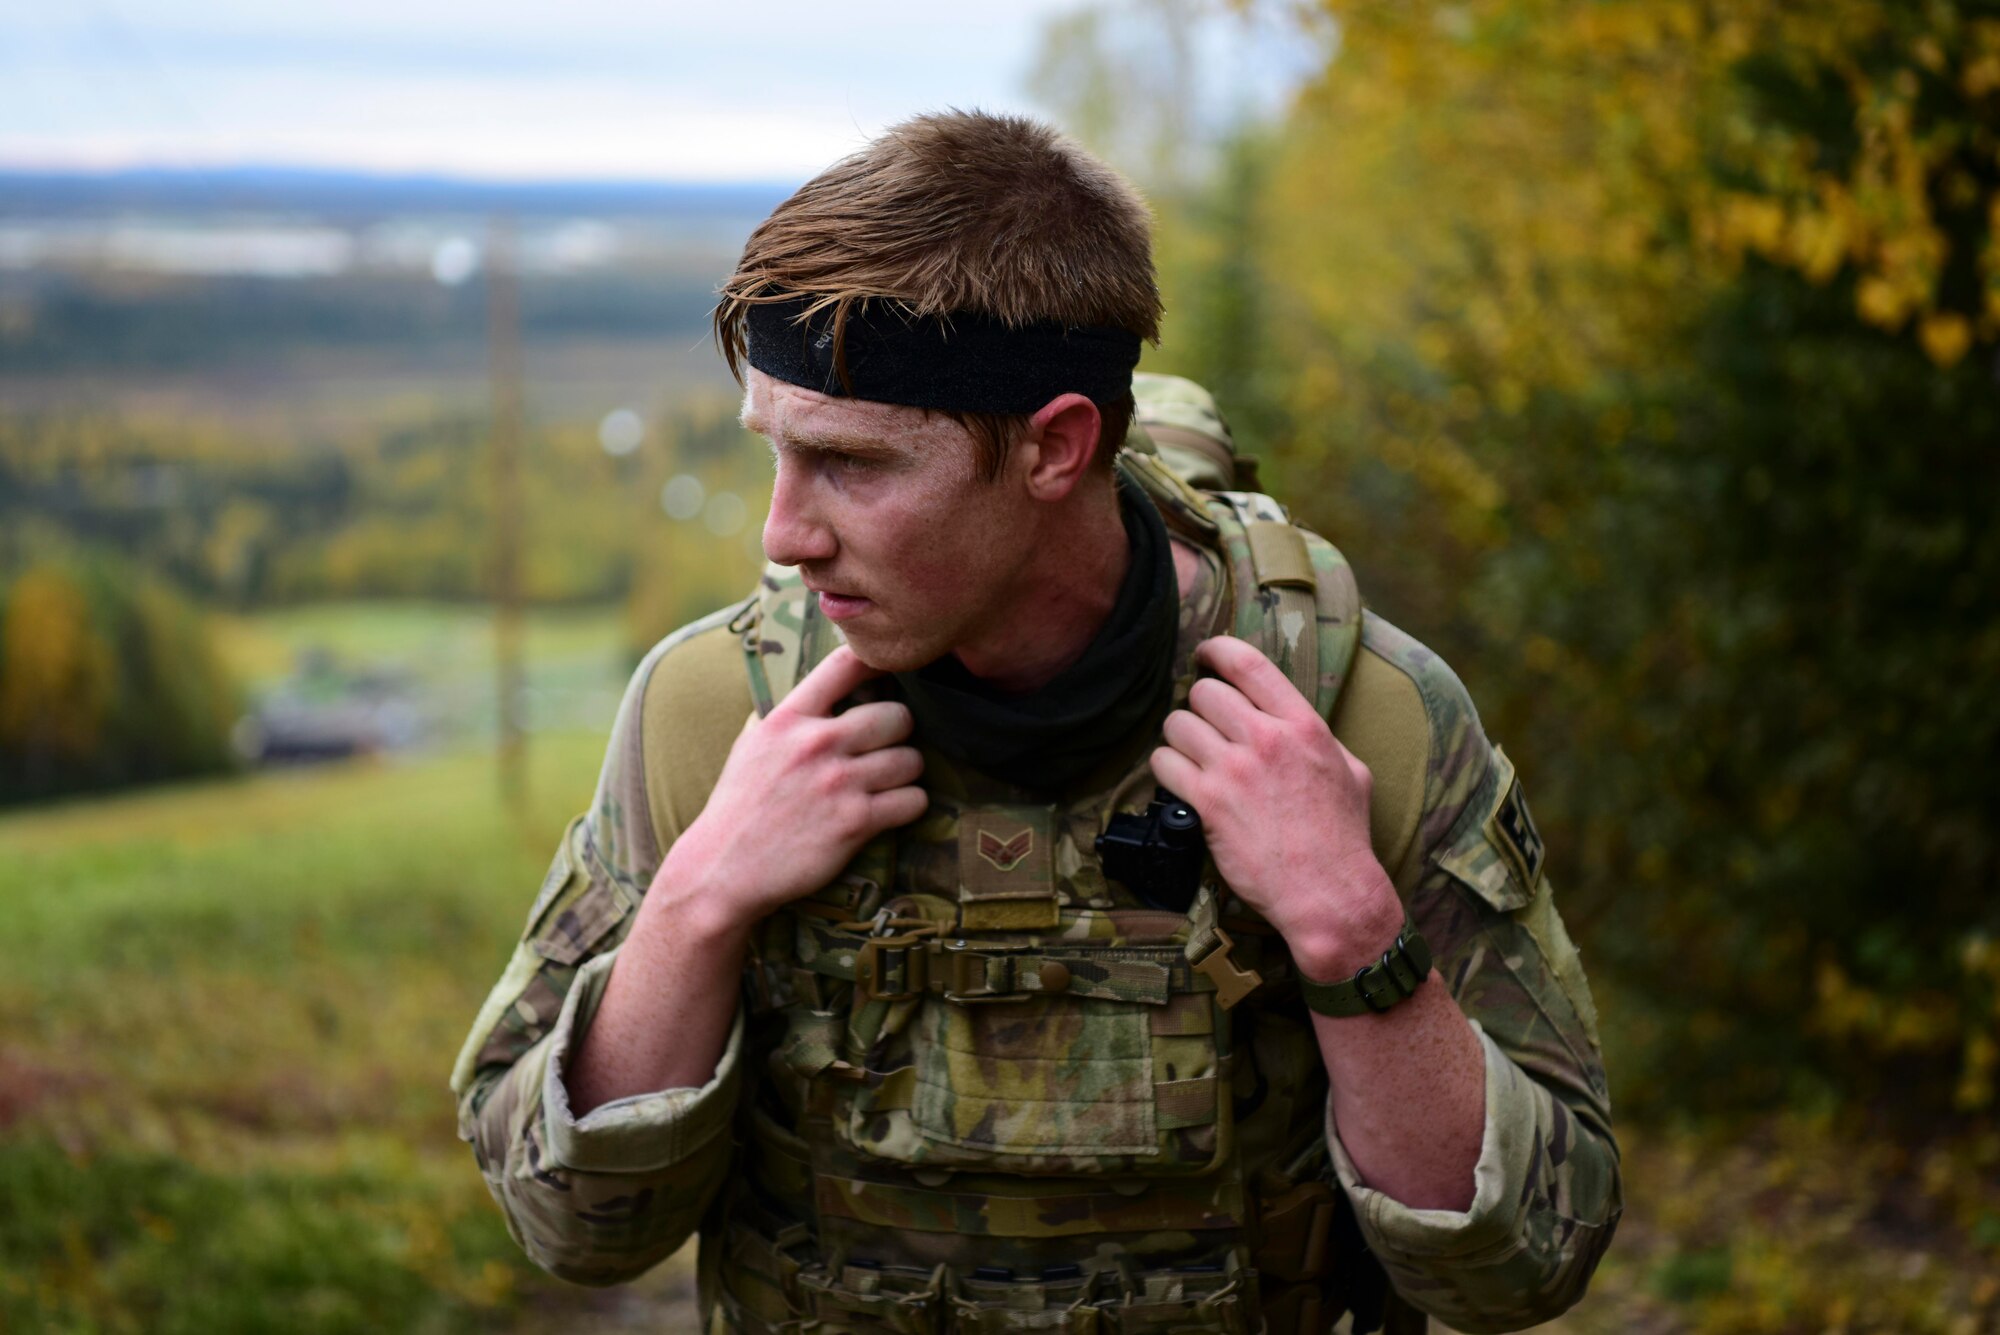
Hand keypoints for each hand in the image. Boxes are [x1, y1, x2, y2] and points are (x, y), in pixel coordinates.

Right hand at [650, 645, 925, 932]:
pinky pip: (913, 800)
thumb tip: (816, 690)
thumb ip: (786, 716)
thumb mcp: (751, 744)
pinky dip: (909, 806)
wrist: (723, 870)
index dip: (877, 661)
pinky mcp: (855, 822)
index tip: (889, 671)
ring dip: (906, 773)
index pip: (845, 664)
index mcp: (788, 718)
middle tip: (887, 748)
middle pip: (896, 716)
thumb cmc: (738, 807)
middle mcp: (816, 744)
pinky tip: (891, 810)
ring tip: (889, 783)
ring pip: (911, 760)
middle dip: (899, 733)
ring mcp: (838, 783)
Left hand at [1150, 635, 1402, 977]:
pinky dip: (1166, 770)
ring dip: (1179, 739)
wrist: (1329, 892)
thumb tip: (1291, 721)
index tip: (1205, 655)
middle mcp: (1267, 739)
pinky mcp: (1208, 803)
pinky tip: (1181, 783)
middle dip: (1199, 708)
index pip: (1248, 663)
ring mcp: (1234, 771)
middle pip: (1203, 692)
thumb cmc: (1344, 837)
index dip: (1217, 651)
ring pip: (1177, 725)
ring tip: (1192, 757)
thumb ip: (1318, 738)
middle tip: (1205, 728)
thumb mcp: (1351, 771)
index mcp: (1303, 725)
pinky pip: (1163, 764)